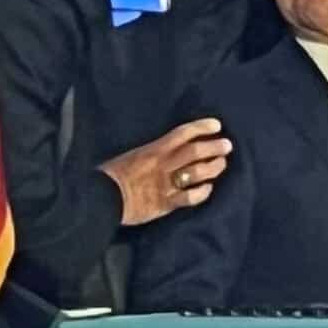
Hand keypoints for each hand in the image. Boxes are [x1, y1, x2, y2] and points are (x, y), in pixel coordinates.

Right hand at [101, 117, 232, 226]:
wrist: (100, 198)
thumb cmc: (111, 175)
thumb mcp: (131, 156)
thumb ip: (150, 153)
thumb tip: (164, 150)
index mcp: (153, 149)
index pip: (183, 133)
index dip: (202, 127)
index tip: (216, 125)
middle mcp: (163, 164)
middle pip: (195, 151)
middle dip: (214, 147)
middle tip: (227, 145)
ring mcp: (165, 183)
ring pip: (197, 172)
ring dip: (213, 167)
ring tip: (222, 164)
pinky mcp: (165, 203)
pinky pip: (189, 197)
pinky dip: (202, 192)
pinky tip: (208, 189)